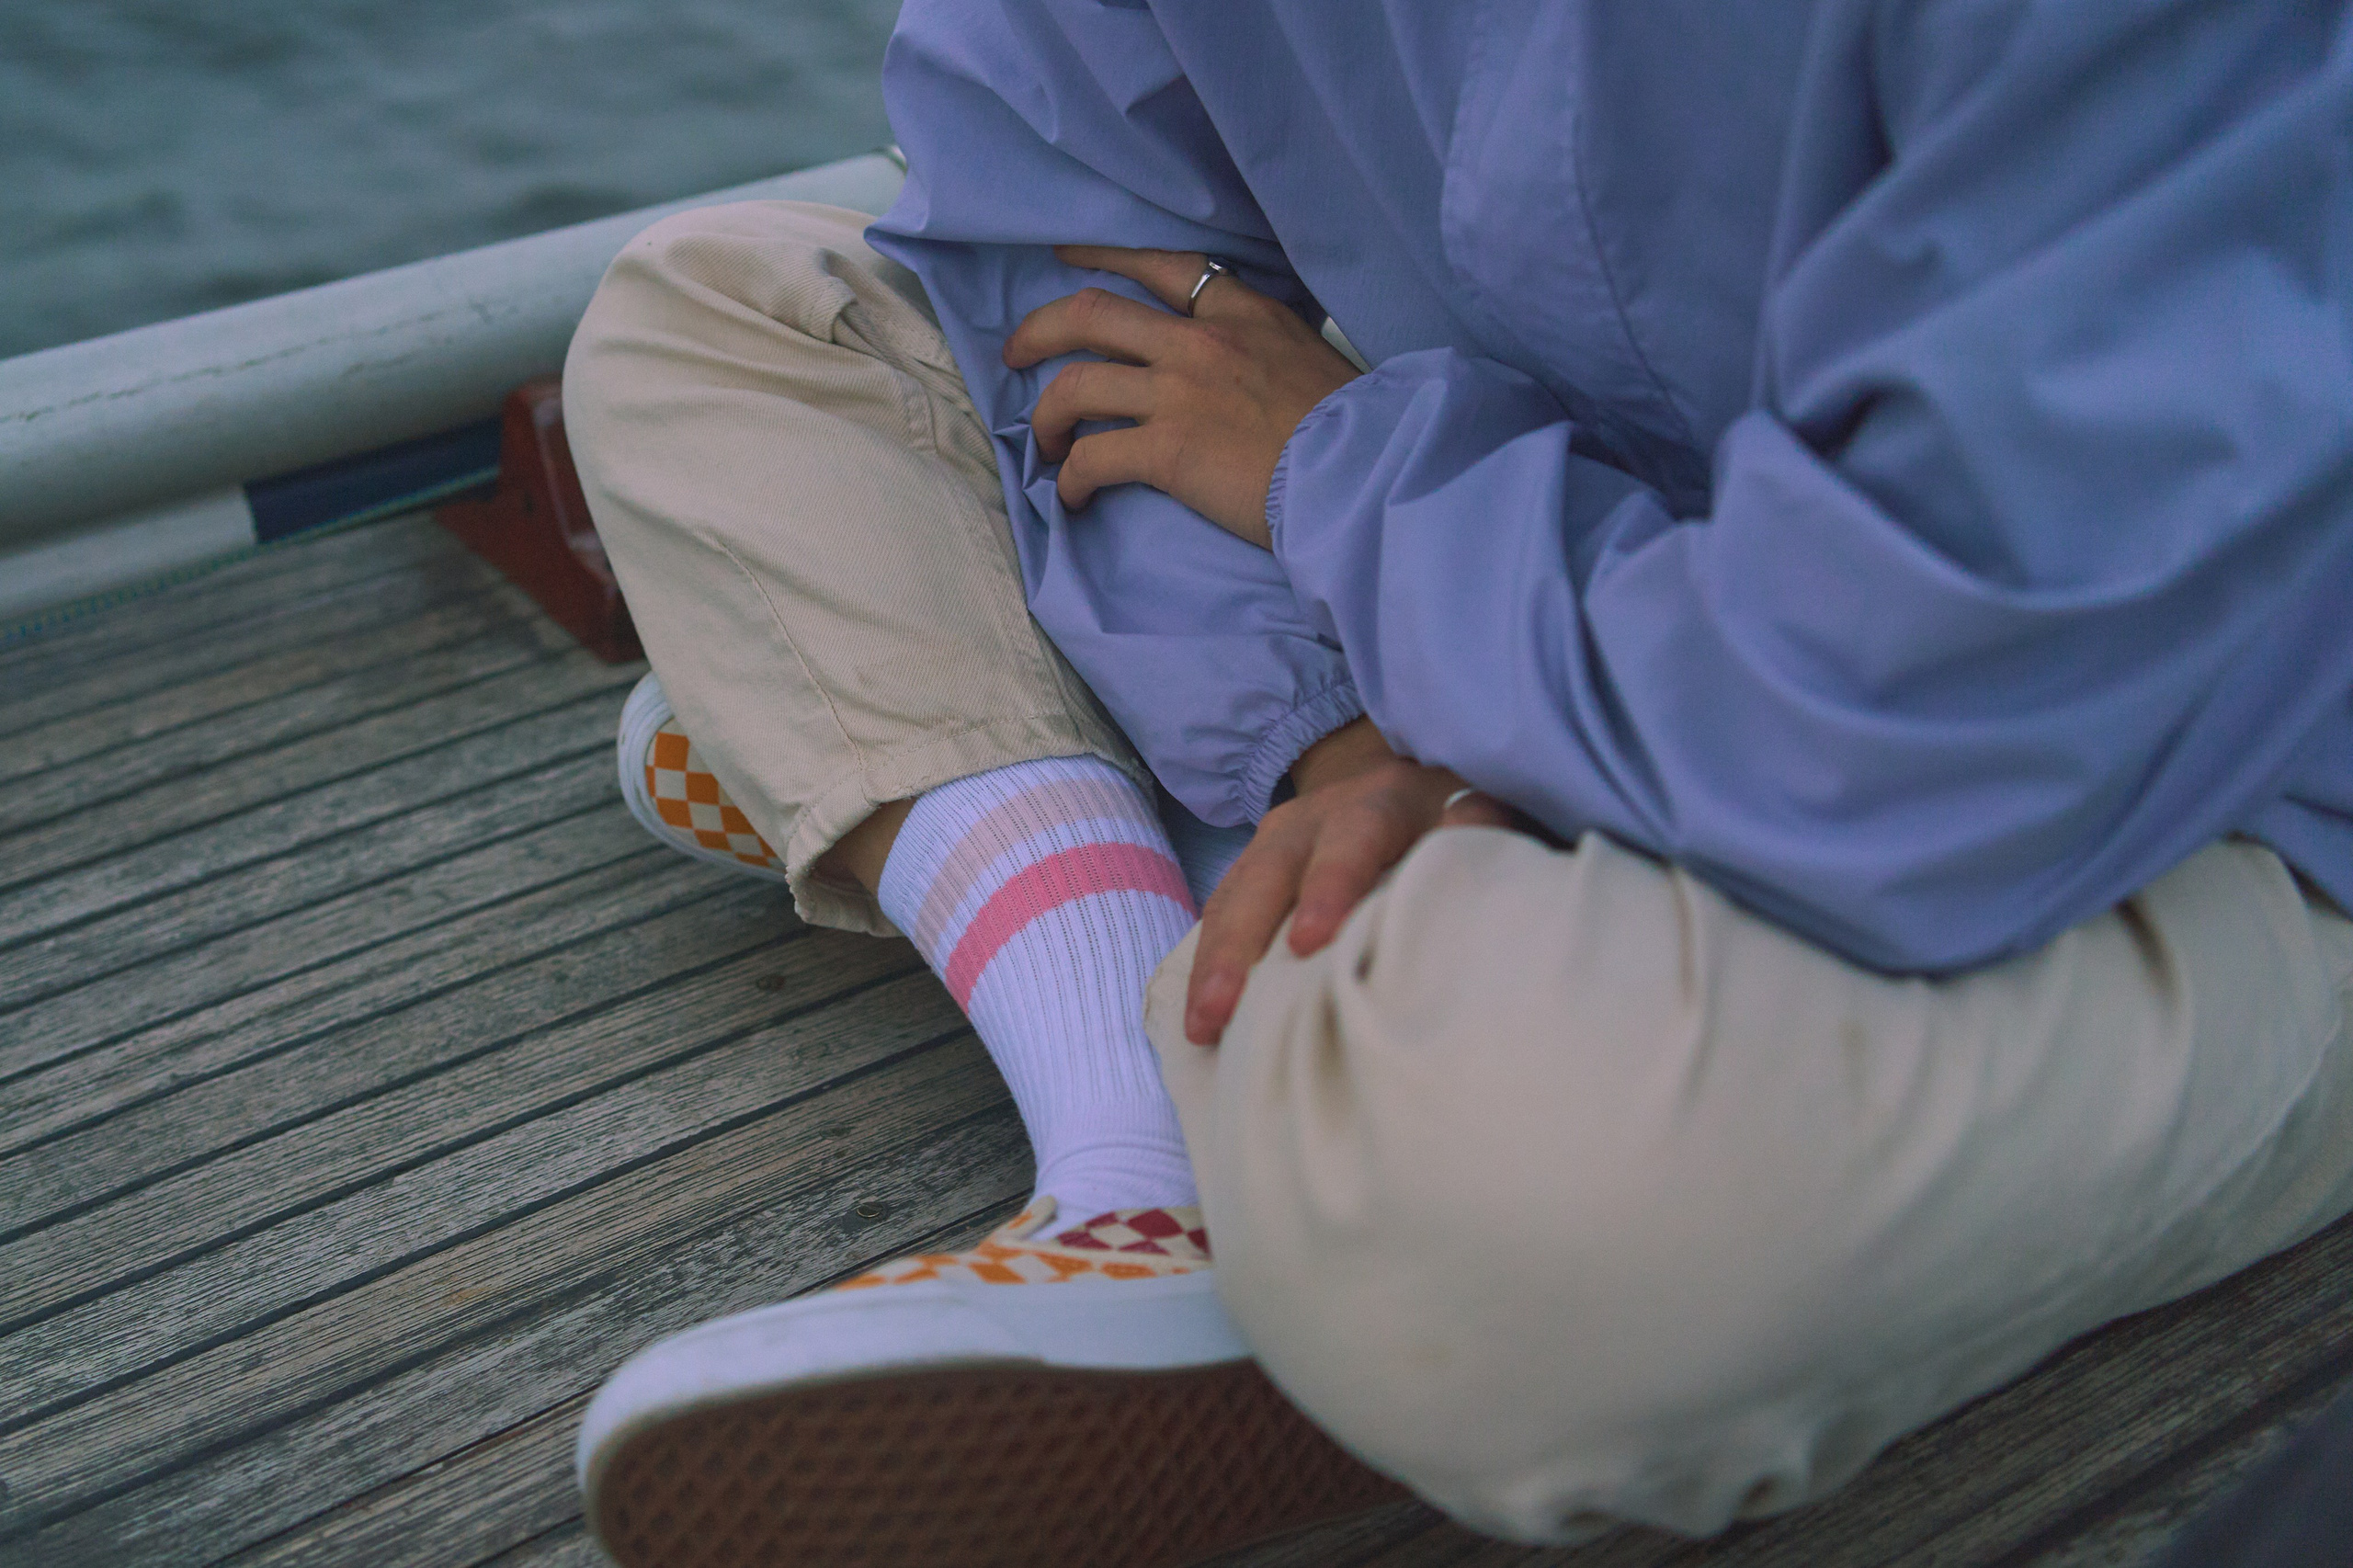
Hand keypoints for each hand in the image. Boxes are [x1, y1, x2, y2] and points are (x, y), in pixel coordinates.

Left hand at [1003, 245, 1359, 548]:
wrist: (1365, 472)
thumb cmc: (1354, 428)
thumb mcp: (1312, 357)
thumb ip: (1265, 348)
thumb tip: (1245, 367)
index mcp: (1239, 315)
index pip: (1160, 267)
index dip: (1103, 256)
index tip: (1066, 257)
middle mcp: (1199, 343)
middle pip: (1090, 315)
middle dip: (1039, 330)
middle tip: (1015, 352)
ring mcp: (1179, 395)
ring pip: (1076, 387)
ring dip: (1044, 417)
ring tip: (1042, 441)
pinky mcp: (1168, 452)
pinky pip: (1092, 459)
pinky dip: (1069, 479)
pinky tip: (1071, 497)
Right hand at [1183, 735, 1518, 1045]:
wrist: (1397, 785)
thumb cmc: (1444, 817)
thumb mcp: (1473, 809)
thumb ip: (1476, 827)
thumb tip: (1467, 836)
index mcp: (1373, 805)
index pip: (1349, 842)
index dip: (1328, 889)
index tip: (1310, 943)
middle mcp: (1310, 821)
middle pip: (1265, 877)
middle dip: (1239, 946)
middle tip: (1221, 1008)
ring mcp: (1271, 847)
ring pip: (1231, 900)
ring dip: (1211, 965)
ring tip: (1200, 1027)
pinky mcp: (1251, 874)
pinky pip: (1221, 918)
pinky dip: (1208, 965)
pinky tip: (1200, 1016)